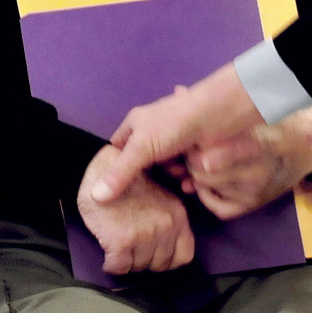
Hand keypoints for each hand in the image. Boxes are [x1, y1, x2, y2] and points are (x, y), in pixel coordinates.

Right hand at [78, 145, 194, 272]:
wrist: (102, 168)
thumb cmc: (127, 182)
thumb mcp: (160, 197)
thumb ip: (167, 220)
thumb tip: (166, 249)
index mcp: (178, 214)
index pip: (184, 256)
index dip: (166, 258)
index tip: (153, 251)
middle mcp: (166, 225)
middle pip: (159, 265)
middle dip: (144, 259)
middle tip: (132, 244)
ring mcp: (145, 233)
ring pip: (138, 268)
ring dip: (127, 260)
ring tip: (120, 241)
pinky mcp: (122, 240)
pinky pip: (118, 268)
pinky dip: (110, 263)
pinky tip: (108, 248)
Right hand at [91, 63, 263, 203]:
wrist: (216, 116)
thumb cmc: (173, 124)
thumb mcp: (141, 147)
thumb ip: (120, 173)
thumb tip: (95, 196)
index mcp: (137, 123)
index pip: (117, 147)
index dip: (114, 166)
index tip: (113, 189)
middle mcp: (154, 132)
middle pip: (142, 163)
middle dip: (147, 177)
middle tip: (148, 188)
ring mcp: (174, 143)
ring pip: (164, 170)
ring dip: (171, 176)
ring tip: (178, 174)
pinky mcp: (192, 153)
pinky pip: (183, 172)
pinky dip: (186, 178)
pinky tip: (190, 181)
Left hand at [179, 107, 311, 219]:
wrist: (310, 144)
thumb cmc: (278, 117)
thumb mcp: (252, 107)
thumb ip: (214, 104)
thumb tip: (178, 91)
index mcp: (256, 140)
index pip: (207, 156)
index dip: (193, 147)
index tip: (193, 138)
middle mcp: (256, 169)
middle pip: (203, 170)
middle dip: (192, 158)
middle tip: (194, 149)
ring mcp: (255, 189)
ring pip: (207, 186)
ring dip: (198, 174)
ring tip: (202, 162)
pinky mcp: (255, 203)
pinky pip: (219, 208)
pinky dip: (208, 195)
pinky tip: (209, 182)